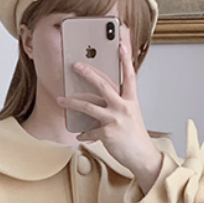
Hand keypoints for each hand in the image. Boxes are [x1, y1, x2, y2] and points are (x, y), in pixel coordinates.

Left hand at [56, 36, 162, 194]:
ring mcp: (115, 119)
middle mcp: (123, 107)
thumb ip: (119, 105)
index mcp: (131, 101)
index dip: (125, 60)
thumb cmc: (136, 137)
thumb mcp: (132, 116)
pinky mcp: (107, 133)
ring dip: (71, 103)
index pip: (129, 76)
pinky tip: (79, 136)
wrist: (142, 157)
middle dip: (87, 73)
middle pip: (102, 85)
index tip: (121, 45)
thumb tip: (102, 101)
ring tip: (61, 100)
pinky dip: (83, 134)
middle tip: (75, 66)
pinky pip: (89, 131)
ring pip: (88, 106)